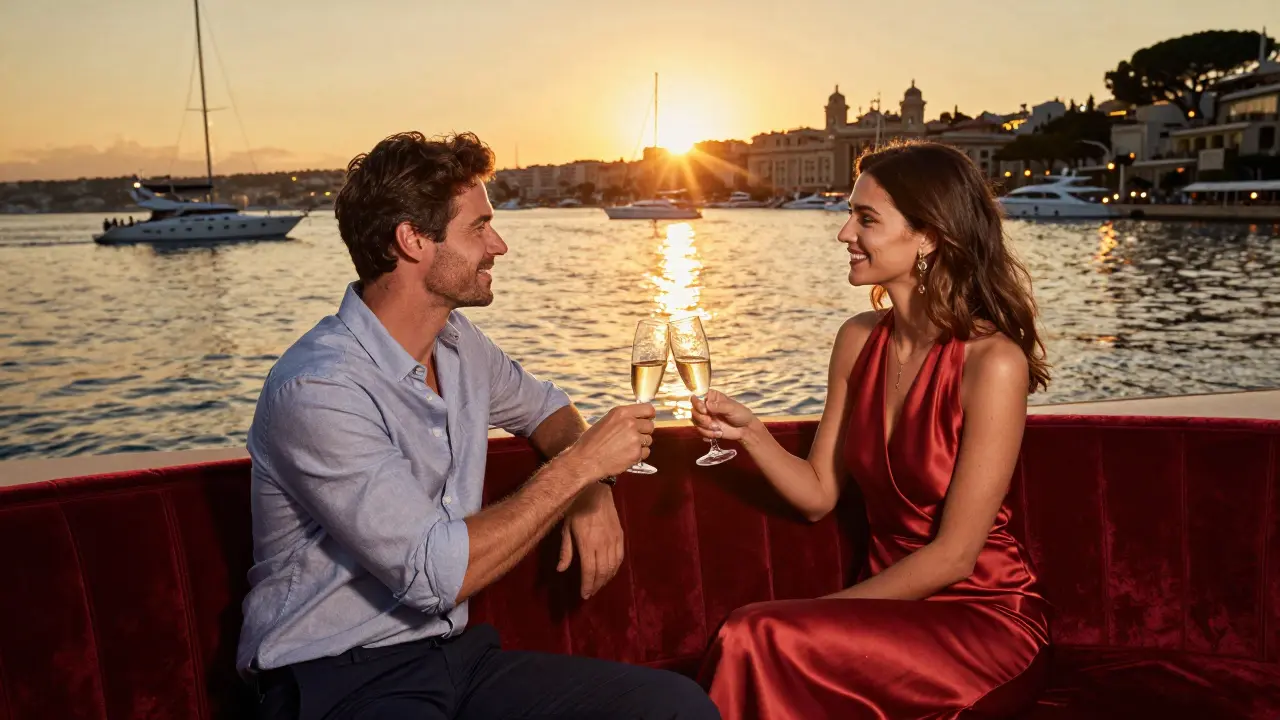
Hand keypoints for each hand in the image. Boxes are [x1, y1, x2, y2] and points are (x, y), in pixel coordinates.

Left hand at [557, 482, 623, 598]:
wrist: (596, 490)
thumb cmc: (576, 508)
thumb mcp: (566, 528)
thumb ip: (565, 550)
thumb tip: (561, 569)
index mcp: (587, 543)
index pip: (589, 570)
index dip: (587, 585)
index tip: (584, 594)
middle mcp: (603, 544)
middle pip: (602, 571)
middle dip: (596, 585)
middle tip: (590, 592)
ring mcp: (614, 540)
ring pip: (613, 566)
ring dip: (606, 579)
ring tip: (598, 585)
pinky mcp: (620, 535)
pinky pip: (620, 557)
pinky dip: (615, 568)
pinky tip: (610, 573)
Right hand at [566, 403, 655, 479]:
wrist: (585, 460)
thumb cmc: (591, 442)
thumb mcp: (606, 421)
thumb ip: (624, 418)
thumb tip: (639, 419)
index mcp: (621, 412)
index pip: (648, 409)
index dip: (649, 416)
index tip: (647, 420)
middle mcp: (630, 423)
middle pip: (650, 426)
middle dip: (644, 432)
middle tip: (632, 438)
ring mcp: (634, 439)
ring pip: (648, 440)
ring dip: (641, 444)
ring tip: (625, 447)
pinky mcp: (636, 453)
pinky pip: (645, 452)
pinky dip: (638, 455)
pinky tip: (625, 455)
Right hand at [690, 390, 755, 441]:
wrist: (745, 429)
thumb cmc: (740, 414)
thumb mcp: (732, 408)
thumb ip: (719, 406)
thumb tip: (707, 404)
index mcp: (712, 397)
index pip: (697, 397)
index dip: (697, 403)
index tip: (705, 410)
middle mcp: (706, 406)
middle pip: (693, 410)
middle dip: (702, 419)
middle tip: (711, 422)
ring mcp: (705, 417)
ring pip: (695, 422)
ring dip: (706, 427)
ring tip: (718, 429)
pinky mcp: (706, 428)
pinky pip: (700, 431)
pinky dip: (708, 434)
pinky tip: (718, 433)